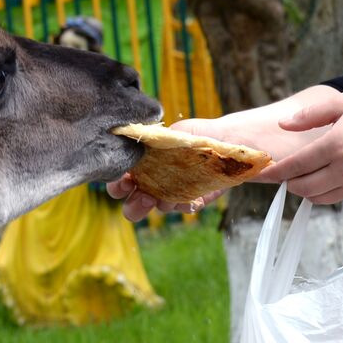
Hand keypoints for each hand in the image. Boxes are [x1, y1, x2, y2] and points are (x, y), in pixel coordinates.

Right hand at [107, 118, 226, 221]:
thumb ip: (152, 141)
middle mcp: (152, 183)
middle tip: (145, 199)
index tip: (125, 182)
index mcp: (141, 165)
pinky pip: (184, 208)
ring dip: (162, 204)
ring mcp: (171, 193)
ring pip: (159, 207)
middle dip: (134, 206)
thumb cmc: (193, 134)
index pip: (120, 179)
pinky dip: (186, 206)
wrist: (224, 140)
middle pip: (133, 204)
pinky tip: (192, 200)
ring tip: (169, 199)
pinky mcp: (191, 200)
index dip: (117, 185)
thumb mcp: (171, 133)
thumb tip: (137, 142)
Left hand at [262, 92, 342, 204]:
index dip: (274, 170)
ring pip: (316, 198)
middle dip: (287, 181)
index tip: (260, 170)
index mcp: (337, 145)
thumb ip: (310, 115)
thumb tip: (282, 124)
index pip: (296, 165)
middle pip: (302, 187)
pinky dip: (321, 192)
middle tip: (282, 171)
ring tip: (301, 174)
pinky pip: (333, 198)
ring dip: (303, 189)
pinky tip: (322, 177)